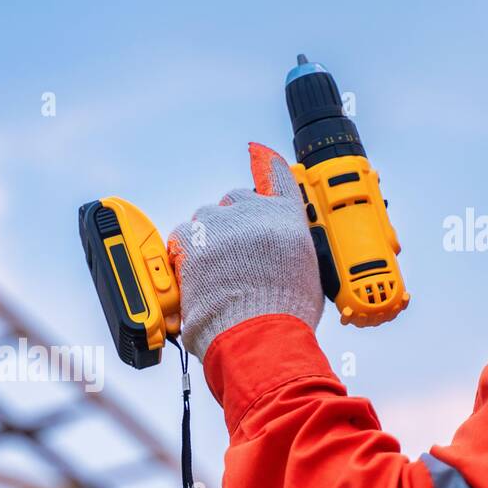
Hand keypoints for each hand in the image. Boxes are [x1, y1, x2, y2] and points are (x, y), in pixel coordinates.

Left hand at [167, 142, 322, 359]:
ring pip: (205, 220)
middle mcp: (253, 213)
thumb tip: (279, 252)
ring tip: (215, 274)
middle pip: (234, 201)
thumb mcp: (305, 273)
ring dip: (207, 239)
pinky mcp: (192, 241)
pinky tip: (197, 276)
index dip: (267, 165)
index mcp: (286, 218)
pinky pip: (182, 237)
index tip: (259, 155)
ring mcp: (220, 225)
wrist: (256, 332)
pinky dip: (185, 254)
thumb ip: (289, 249)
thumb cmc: (283, 312)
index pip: (278, 176)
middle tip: (232, 256)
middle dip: (231, 223)